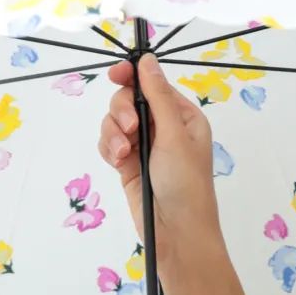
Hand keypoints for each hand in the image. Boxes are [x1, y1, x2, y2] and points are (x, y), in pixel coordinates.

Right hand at [97, 53, 222, 269]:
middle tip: (128, 129)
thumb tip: (147, 61)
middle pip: (127, 100)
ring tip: (123, 154)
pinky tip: (118, 162)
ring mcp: (143, 147)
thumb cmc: (186, 185)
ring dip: (113, 134)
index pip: (152, 85)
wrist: (176, 233)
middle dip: (122, 112)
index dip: (132, 77)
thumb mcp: (174, 135)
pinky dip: (108, 150)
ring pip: (114, 123)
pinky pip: (108, 145)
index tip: (116, 75)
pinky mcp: (127, 165)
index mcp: (181, 116)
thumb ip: (157, 96)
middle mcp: (161, 128)